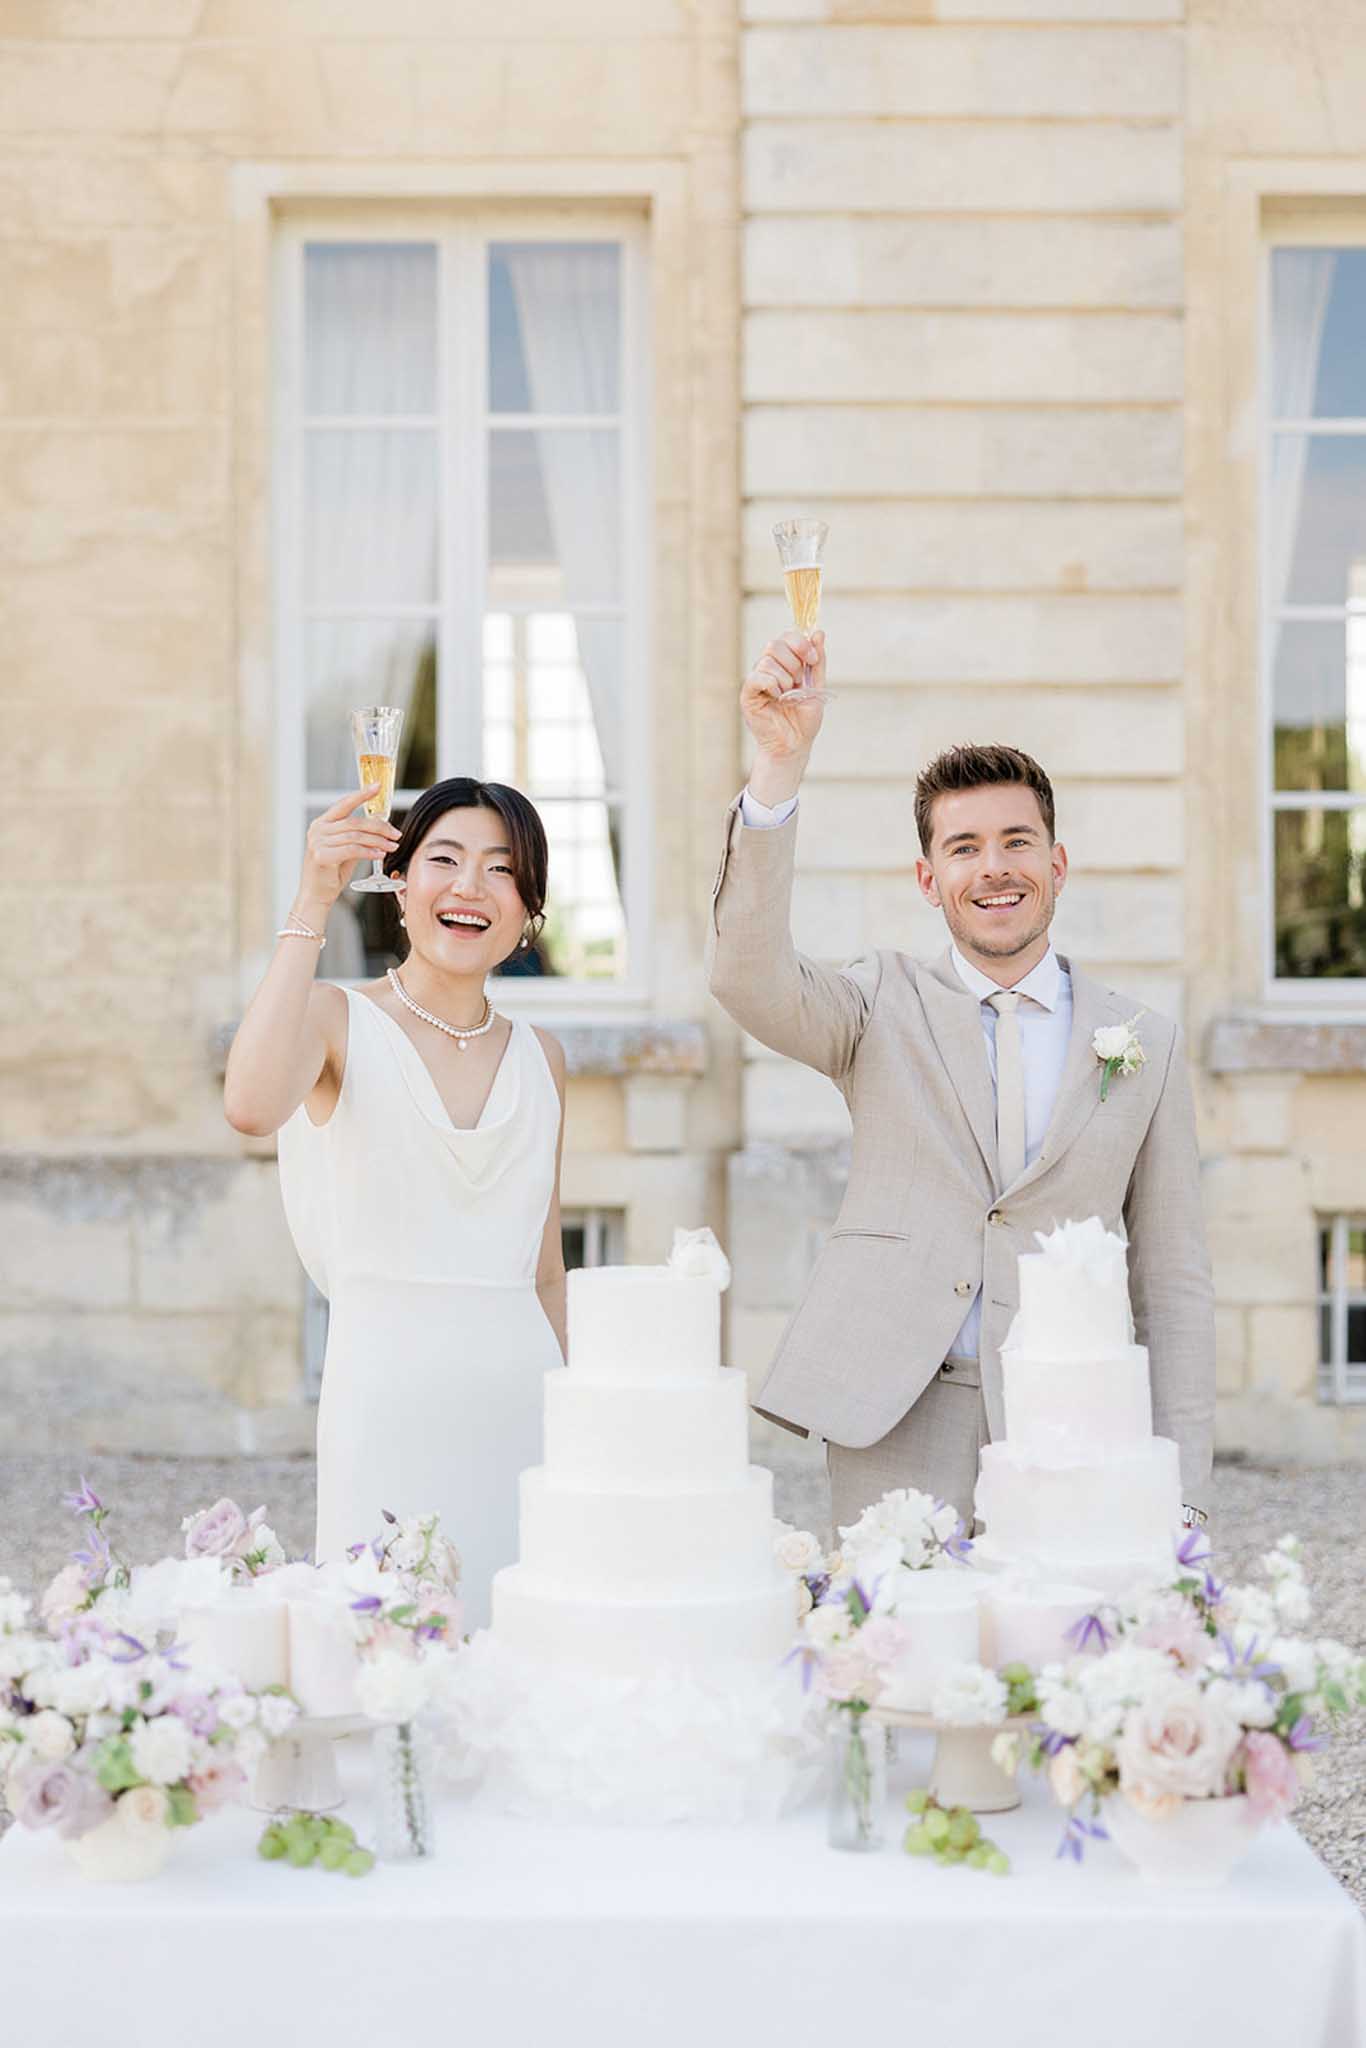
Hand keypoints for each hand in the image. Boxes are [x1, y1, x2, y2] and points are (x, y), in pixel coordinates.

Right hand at [299, 788, 401, 908]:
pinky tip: (380, 854)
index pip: (344, 804)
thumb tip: (381, 827)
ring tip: (392, 846)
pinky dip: (369, 851)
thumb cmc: (331, 873)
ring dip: (378, 841)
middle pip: (355, 822)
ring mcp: (317, 842)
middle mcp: (318, 829)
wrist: (316, 895)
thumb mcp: (346, 850)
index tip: (377, 787)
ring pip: (355, 836)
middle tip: (396, 834)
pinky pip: (352, 850)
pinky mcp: (321, 855)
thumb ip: (357, 837)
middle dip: (379, 827)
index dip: (362, 794)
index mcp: (322, 823)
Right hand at [741, 630, 825, 763]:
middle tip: (799, 682)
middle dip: (794, 662)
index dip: (801, 644)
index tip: (812, 660)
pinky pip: (756, 677)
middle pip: (774, 644)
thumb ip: (817, 661)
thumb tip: (819, 633)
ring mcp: (757, 681)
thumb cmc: (804, 719)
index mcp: (784, 664)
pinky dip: (772, 685)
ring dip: (785, 679)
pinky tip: (777, 697)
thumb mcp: (817, 686)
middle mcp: (768, 669)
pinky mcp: (748, 695)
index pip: (786, 637)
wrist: (796, 744)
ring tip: (788, 695)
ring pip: (767, 661)